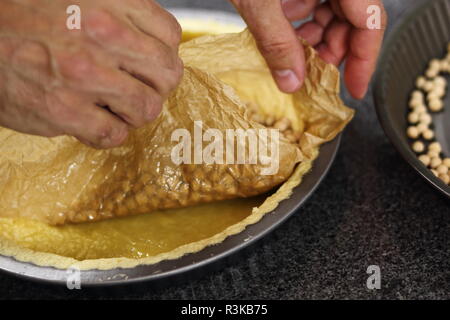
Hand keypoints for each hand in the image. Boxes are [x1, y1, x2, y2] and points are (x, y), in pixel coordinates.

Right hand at [0, 0, 182, 147]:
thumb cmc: (24, 13)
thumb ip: (119, 12)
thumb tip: (153, 39)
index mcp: (110, 2)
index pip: (170, 35)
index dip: (163, 52)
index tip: (148, 61)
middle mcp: (102, 36)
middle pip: (168, 74)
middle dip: (156, 85)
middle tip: (138, 86)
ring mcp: (85, 76)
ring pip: (147, 108)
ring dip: (134, 112)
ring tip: (113, 105)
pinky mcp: (65, 111)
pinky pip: (114, 135)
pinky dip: (109, 132)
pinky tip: (92, 120)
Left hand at [230, 0, 386, 98]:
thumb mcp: (258, 0)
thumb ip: (276, 41)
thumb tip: (291, 81)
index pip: (370, 20)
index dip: (366, 59)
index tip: (355, 88)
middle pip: (353, 19)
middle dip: (333, 52)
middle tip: (313, 76)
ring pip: (334, 12)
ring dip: (316, 39)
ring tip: (294, 53)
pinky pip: (316, 0)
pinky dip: (302, 21)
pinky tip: (285, 28)